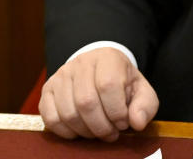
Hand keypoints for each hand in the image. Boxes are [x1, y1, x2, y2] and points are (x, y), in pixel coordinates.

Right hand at [39, 48, 158, 141]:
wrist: (101, 71)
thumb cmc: (122, 83)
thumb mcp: (141, 91)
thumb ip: (145, 106)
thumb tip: (137, 122)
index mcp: (108, 58)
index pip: (108, 85)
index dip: (116, 111)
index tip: (123, 123)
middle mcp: (81, 63)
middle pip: (86, 102)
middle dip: (101, 126)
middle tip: (111, 134)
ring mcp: (61, 75)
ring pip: (68, 112)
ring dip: (85, 131)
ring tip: (98, 132)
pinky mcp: (47, 90)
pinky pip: (50, 118)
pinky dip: (66, 132)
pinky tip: (80, 131)